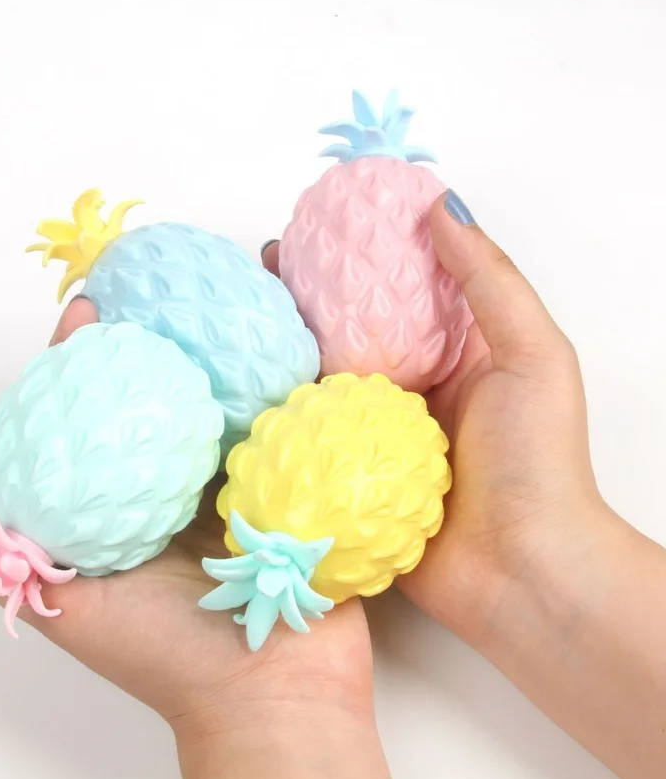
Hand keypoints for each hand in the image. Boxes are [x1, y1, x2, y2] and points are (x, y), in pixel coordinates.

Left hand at [0, 296, 390, 778]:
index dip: (90, 359)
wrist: (275, 698)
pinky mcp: (306, 480)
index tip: (89, 310)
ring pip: (239, 391)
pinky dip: (295, 368)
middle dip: (167, 334)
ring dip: (233, 340)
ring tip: (227, 282)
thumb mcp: (73, 608)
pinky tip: (287, 324)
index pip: (106, 413)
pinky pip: (299, 413)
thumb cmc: (169, 657)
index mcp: (137, 499)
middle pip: (173, 390)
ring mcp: (253, 477)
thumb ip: (21, 549)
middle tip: (159, 282)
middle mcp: (191, 481)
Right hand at [264, 194, 603, 641]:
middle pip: (350, 325)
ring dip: (284, 345)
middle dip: (308, 292)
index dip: (362, 251)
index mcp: (453, 350)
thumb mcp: (533, 355)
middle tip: (263, 265)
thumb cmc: (537, 461)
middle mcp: (409, 384)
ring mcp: (374, 430)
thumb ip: (489, 282)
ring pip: (321, 374)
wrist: (522, 572)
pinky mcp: (349, 473)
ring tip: (242, 315)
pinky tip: (244, 385)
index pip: (399, 286)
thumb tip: (439, 206)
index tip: (322, 223)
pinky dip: (279, 408)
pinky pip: (309, 431)